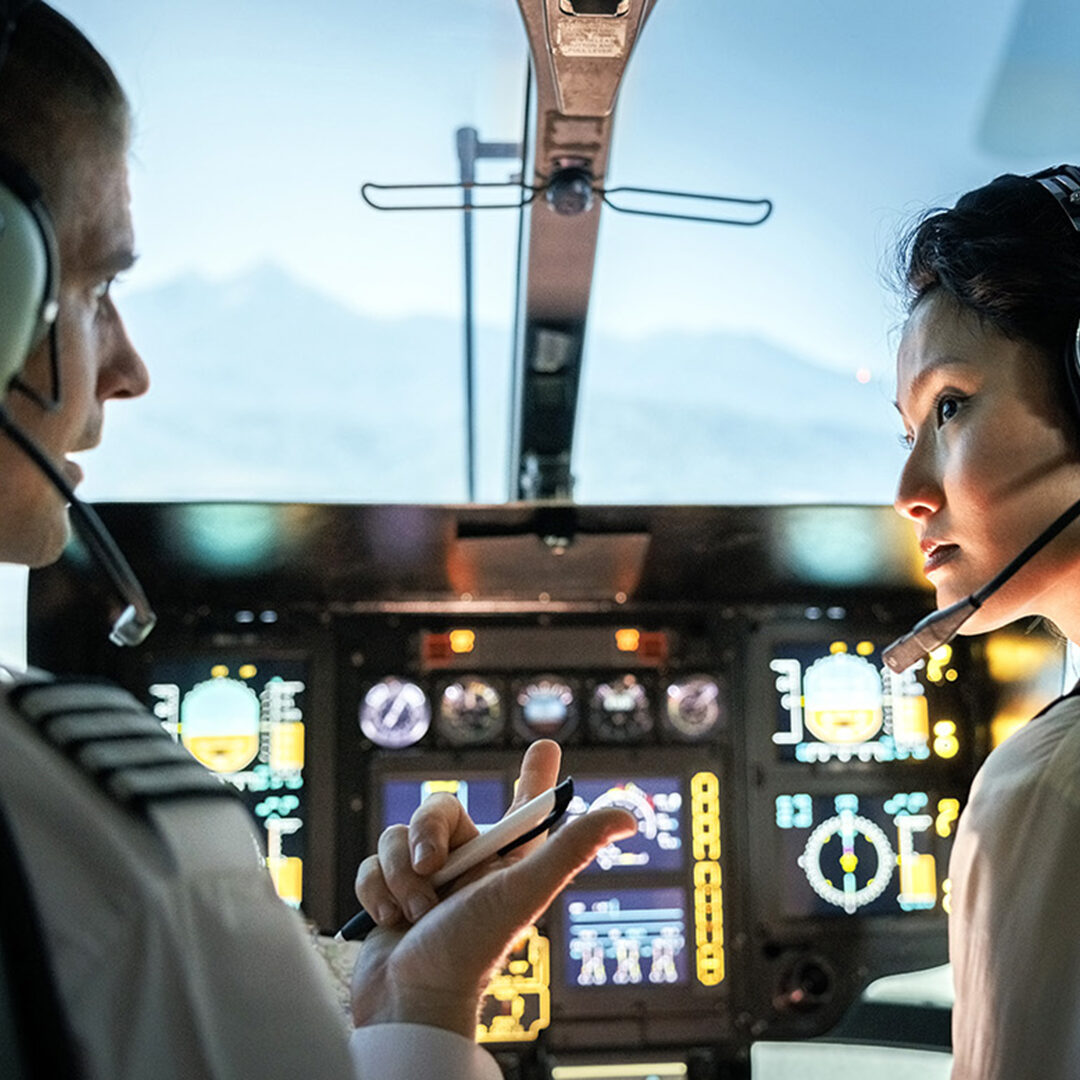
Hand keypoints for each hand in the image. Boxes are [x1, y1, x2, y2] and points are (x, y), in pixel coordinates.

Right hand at [350, 740, 634, 1036]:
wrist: (410, 1001)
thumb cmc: (471, 950)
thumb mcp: (525, 891)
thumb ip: (571, 849)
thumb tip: (629, 816)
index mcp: (505, 859)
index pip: (526, 806)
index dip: (536, 776)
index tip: (546, 748)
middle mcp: (467, 864)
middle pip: (437, 810)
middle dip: (425, 836)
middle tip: (431, 870)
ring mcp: (426, 879)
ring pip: (397, 837)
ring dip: (400, 876)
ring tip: (416, 913)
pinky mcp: (390, 894)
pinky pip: (372, 865)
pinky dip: (376, 892)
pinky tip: (391, 921)